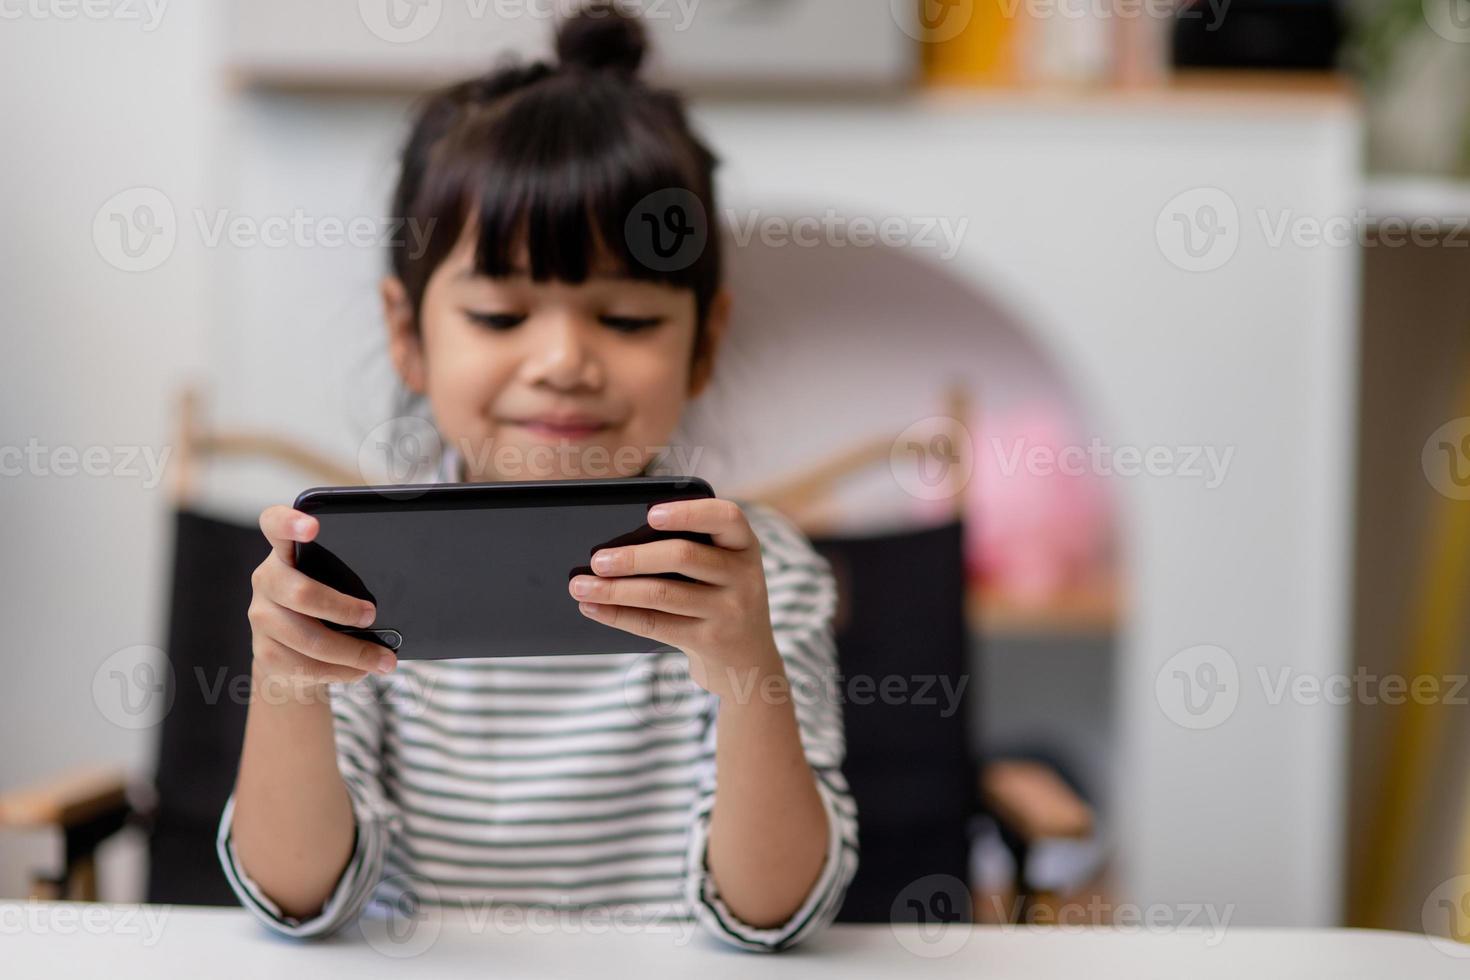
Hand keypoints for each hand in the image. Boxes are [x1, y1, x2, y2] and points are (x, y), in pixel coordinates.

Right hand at [247, 505, 395, 693]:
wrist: (290, 656)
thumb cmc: (325, 607)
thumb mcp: (336, 582)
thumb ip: (351, 574)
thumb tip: (404, 588)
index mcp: (286, 552)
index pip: (275, 525)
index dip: (290, 523)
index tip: (313, 526)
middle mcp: (267, 580)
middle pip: (301, 593)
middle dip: (343, 609)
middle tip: (372, 615)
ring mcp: (262, 617)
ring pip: (310, 639)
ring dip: (354, 652)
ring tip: (385, 659)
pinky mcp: (265, 653)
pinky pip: (308, 666)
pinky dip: (343, 670)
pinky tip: (361, 669)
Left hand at [567, 498, 784, 699]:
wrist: (747, 663)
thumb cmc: (718, 601)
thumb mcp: (721, 570)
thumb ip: (691, 549)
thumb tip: (616, 541)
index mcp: (744, 545)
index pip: (727, 517)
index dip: (689, 512)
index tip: (651, 514)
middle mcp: (744, 576)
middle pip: (684, 556)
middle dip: (633, 557)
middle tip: (596, 559)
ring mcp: (731, 611)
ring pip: (663, 594)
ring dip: (615, 589)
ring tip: (580, 585)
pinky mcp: (710, 641)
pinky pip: (656, 624)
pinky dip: (619, 615)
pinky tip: (594, 608)